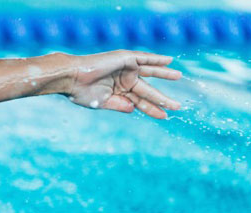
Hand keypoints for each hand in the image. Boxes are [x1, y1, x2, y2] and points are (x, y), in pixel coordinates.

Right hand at [66, 50, 181, 118]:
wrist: (71, 78)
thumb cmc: (81, 92)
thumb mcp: (103, 103)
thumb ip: (120, 105)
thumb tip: (134, 109)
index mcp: (118, 92)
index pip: (140, 102)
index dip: (152, 109)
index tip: (165, 116)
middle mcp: (123, 80)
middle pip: (147, 90)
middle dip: (162, 98)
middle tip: (177, 106)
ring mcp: (125, 68)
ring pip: (149, 72)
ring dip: (164, 74)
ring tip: (178, 76)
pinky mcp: (125, 58)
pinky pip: (144, 58)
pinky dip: (156, 59)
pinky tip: (169, 61)